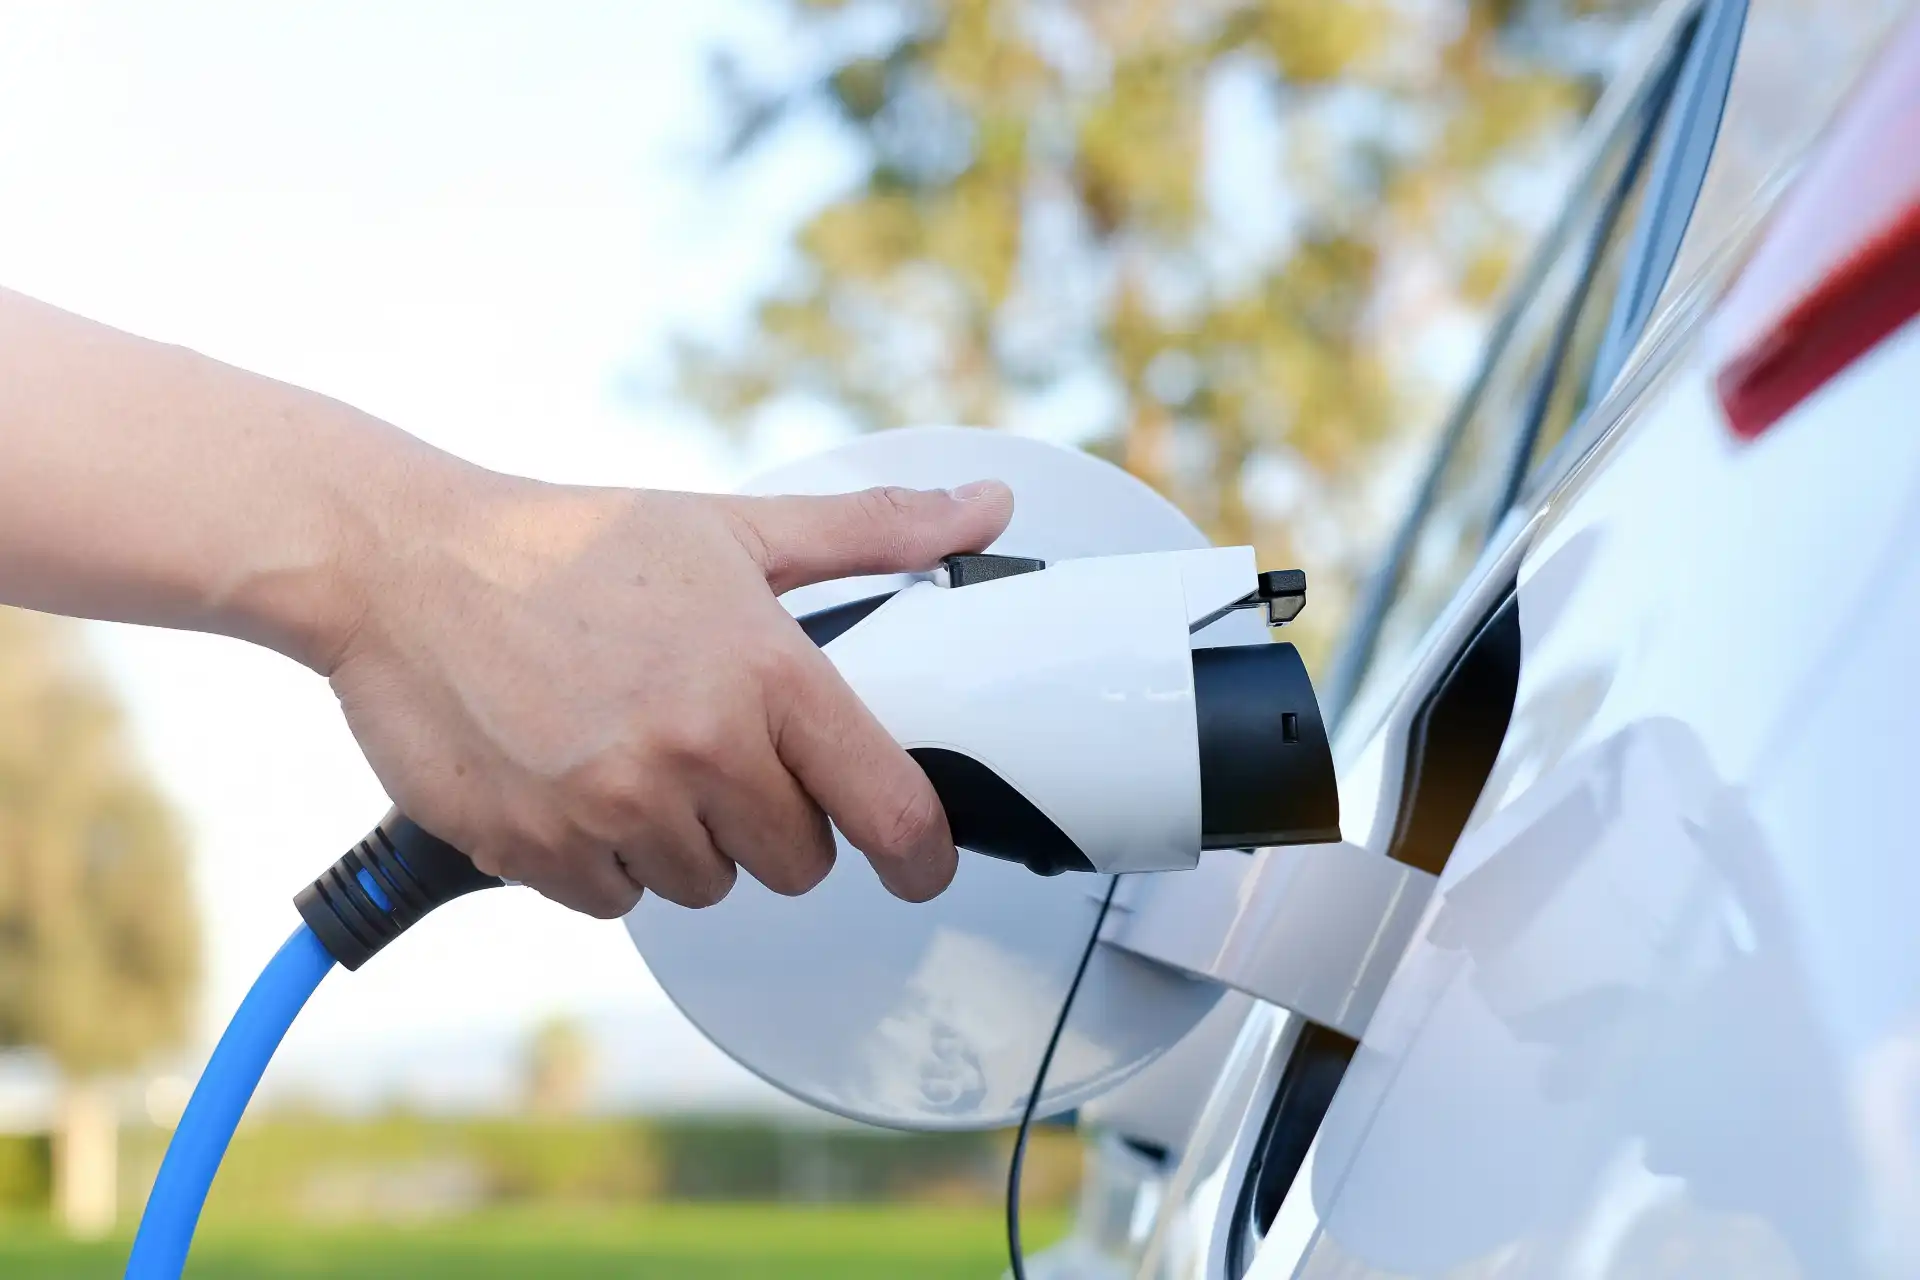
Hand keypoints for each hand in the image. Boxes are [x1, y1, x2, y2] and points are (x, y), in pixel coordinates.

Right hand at [325, 469, 1013, 917]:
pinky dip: (604, 859)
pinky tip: (574, 779)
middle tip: (719, 752)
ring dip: (683, 839)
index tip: (921, 867)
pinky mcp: (537, 850)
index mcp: (765, 674)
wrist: (402, 564)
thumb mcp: (732, 526)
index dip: (922, 855)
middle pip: (797, 864)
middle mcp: (698, 750)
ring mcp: (614, 808)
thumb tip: (987, 508)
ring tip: (632, 750)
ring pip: (704, 885)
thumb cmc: (572, 543)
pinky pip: (614, 901)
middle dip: (773, 822)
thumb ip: (871, 532)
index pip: (889, 811)